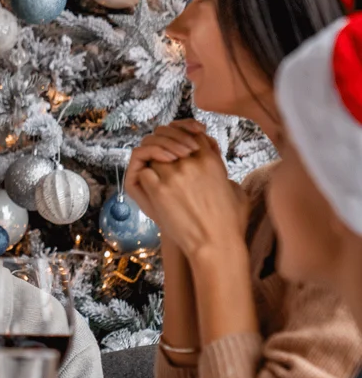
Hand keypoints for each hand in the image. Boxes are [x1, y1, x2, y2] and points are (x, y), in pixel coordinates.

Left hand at [134, 130, 245, 260]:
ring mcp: (173, 175)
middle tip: (160, 150)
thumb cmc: (228, 221)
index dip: (182, 134)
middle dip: (162, 141)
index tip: (179, 143)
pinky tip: (150, 184)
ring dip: (151, 158)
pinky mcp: (158, 190)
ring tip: (155, 168)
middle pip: (167, 137)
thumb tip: (211, 160)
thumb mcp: (235, 188)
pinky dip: (143, 175)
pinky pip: (142, 171)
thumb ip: (221, 170)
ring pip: (152, 152)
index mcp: (211, 160)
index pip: (190, 133)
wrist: (216, 244)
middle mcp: (191, 163)